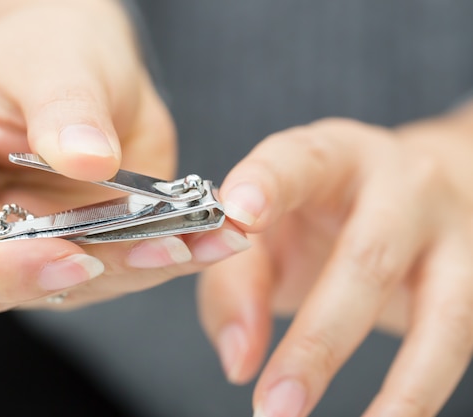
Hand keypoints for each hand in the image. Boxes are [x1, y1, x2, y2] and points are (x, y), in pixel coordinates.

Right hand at [0, 0, 249, 310]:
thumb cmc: (44, 47)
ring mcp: (3, 240)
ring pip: (63, 283)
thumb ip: (63, 108)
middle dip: (90, 268)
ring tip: (198, 239)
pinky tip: (201, 239)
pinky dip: (152, 258)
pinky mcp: (54, 248)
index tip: (78, 255)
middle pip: (4, 278)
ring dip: (134, 267)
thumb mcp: (54, 59)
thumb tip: (86, 160)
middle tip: (165, 246)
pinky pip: (101, 269)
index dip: (4, 265)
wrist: (73, 63)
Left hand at [198, 115, 472, 416]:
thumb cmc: (325, 218)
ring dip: (398, 388)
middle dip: (319, 342)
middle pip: (368, 257)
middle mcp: (399, 184)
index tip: (238, 214)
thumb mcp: (272, 231)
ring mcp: (453, 228)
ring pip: (443, 311)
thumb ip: (238, 283)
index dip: (268, 182)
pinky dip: (425, 393)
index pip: (296, 160)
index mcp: (329, 158)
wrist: (420, 198)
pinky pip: (463, 339)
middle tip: (274, 405)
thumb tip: (240, 362)